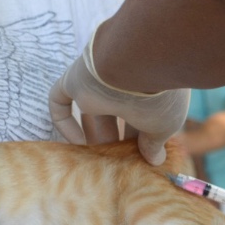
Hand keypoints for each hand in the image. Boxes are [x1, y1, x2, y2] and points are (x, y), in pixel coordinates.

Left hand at [49, 28, 188, 165]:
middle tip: (120, 163)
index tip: (144, 158)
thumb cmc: (159, 95)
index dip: (141, 139)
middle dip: (118, 141)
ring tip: (101, 161)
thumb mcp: (164, 125)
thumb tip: (155, 160)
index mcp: (147, 88)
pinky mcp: (74, 79)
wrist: (139, 61)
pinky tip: (78, 144)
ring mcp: (97, 80)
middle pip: (115, 116)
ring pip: (91, 113)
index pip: (141, 116)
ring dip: (95, 138)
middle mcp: (122, 82)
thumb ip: (154, 143)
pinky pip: (60, 101)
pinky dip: (64, 123)